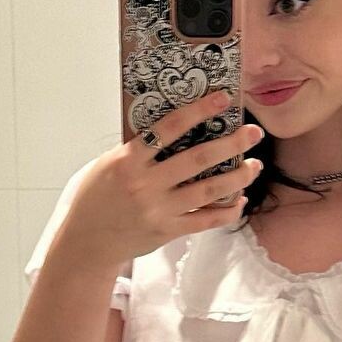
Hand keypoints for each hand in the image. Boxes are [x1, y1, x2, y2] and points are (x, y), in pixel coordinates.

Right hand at [62, 88, 265, 270]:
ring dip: (237, 177)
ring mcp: (158, 209)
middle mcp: (145, 184)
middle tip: (253, 133)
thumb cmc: (96, 199)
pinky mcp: (168, 231)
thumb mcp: (108, 164)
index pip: (168, 128)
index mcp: (128, 160)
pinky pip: (205, 221)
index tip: (222, 99)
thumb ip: (137, 149)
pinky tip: (239, 200)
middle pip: (198, 159)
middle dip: (231, 144)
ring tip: (254, 166)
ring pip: (208, 191)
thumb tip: (173, 128)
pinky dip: (226, 211)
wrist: (87, 242)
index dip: (198, 111)